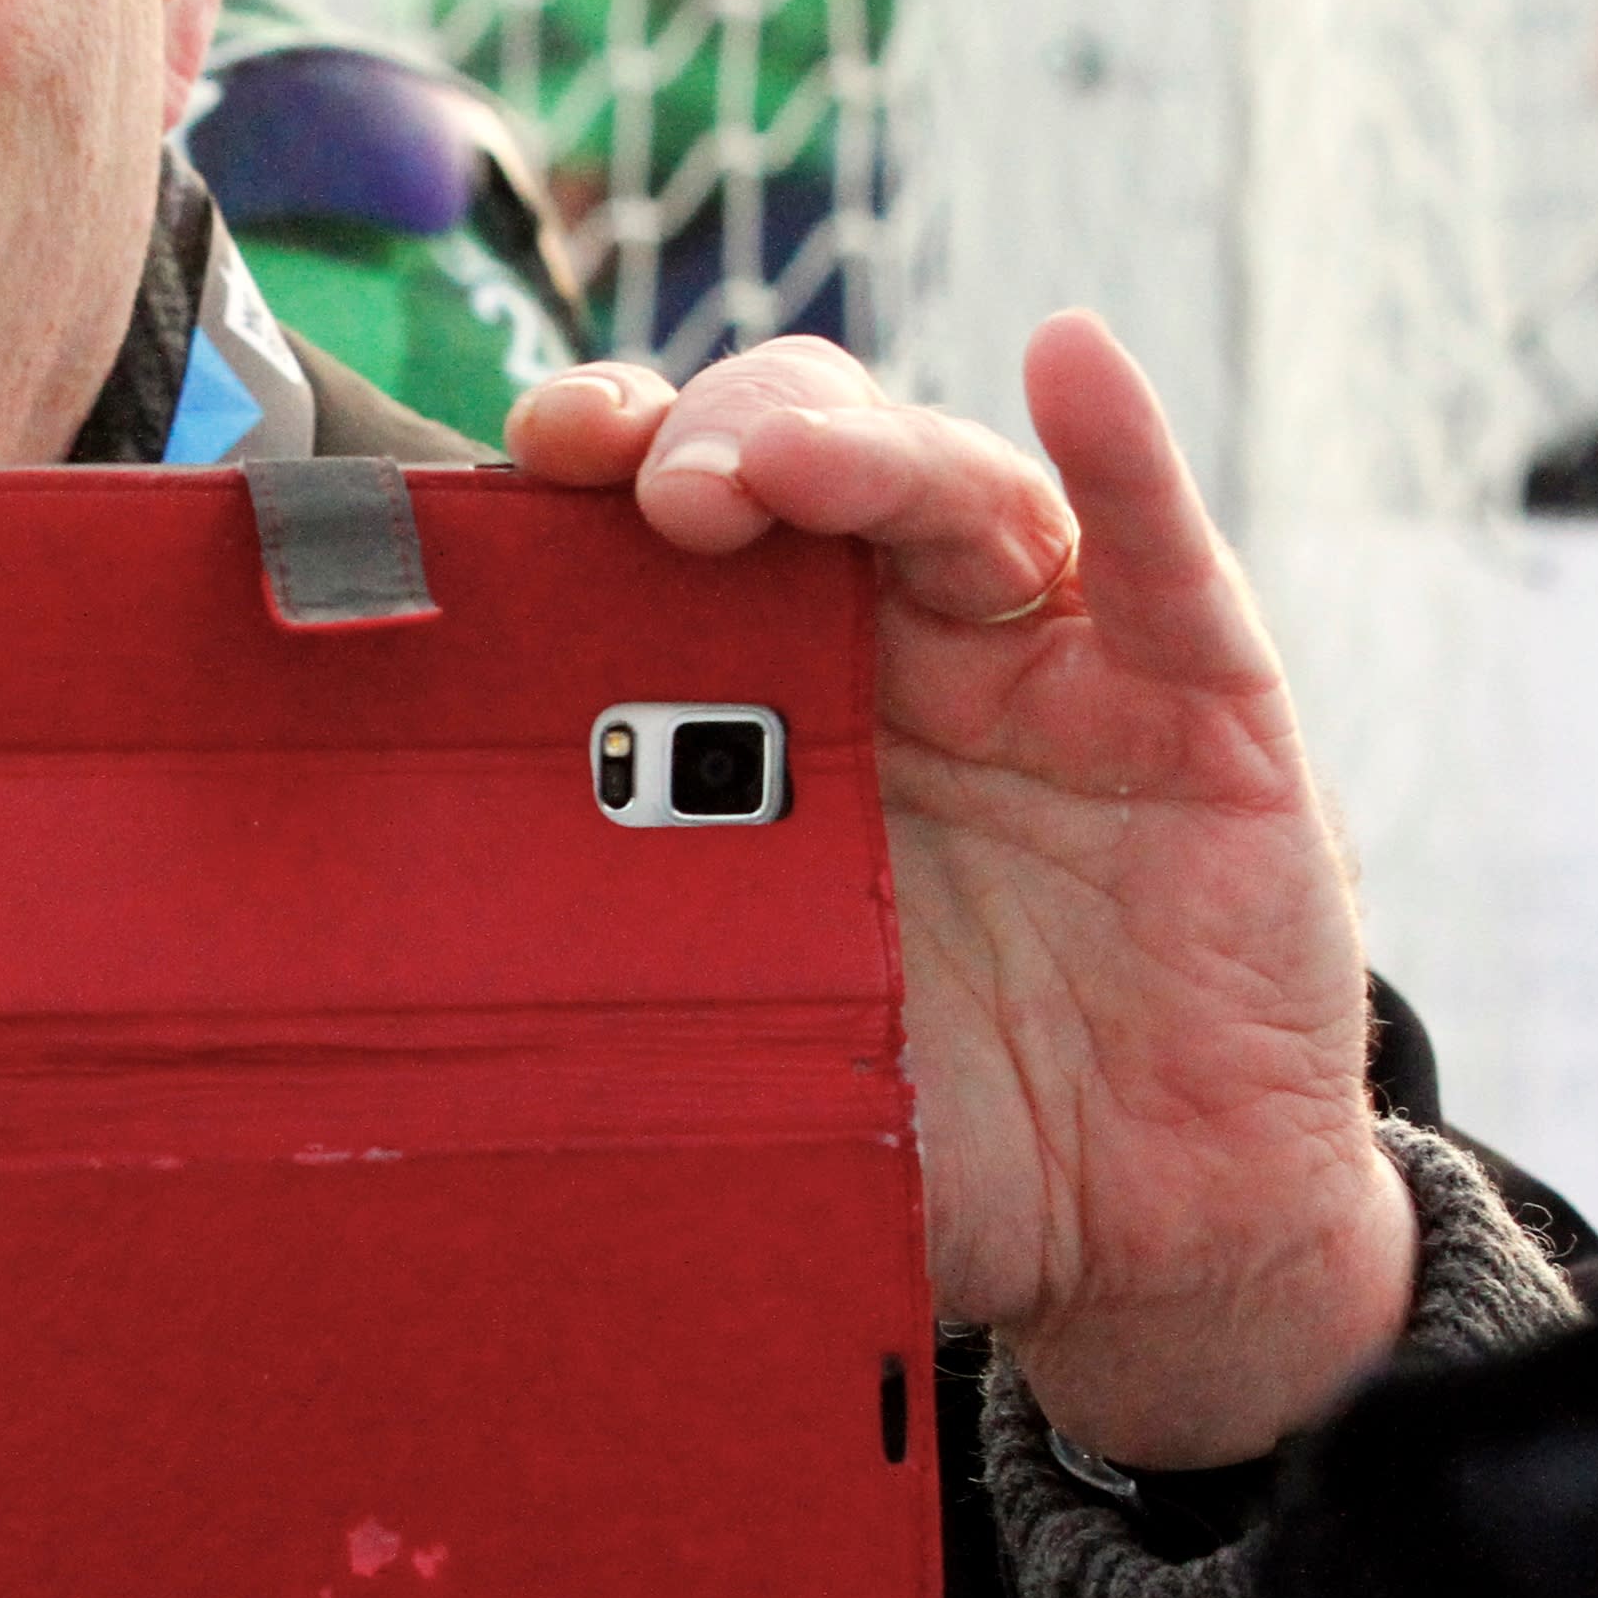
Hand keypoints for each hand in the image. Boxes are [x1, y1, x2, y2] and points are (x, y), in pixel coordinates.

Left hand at [505, 315, 1413, 1466]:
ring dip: (862, 450)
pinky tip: (1074, 362)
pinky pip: (1158, 559)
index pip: (663, 531)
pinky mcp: (1202, 705)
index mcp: (757, 700)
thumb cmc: (929, 1118)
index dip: (597, 475)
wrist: (1142, 1235)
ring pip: (950, 491)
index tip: (519, 462)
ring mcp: (1046, 662)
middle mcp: (896, 646)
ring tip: (786, 459)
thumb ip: (610, 982)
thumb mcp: (743, 1042)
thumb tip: (394, 1006)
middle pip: (797, 457)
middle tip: (645, 482)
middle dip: (713, 437)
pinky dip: (1124, 449)